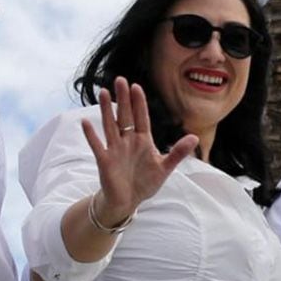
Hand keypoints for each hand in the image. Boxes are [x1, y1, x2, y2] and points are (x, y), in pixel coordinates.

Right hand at [78, 77, 198, 226]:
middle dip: (122, 99)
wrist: (128, 201)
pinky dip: (91, 135)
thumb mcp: (164, 167)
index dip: (138, 103)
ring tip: (102, 92)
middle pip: (124, 116)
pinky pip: (97, 145)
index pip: (140, 117)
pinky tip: (86, 122)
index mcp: (142, 141)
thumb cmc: (145, 182)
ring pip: (110, 126)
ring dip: (106, 110)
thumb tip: (195, 138)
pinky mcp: (105, 161)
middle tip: (120, 79)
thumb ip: (178, 152)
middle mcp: (127, 141)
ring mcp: (115, 149)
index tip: (136, 86)